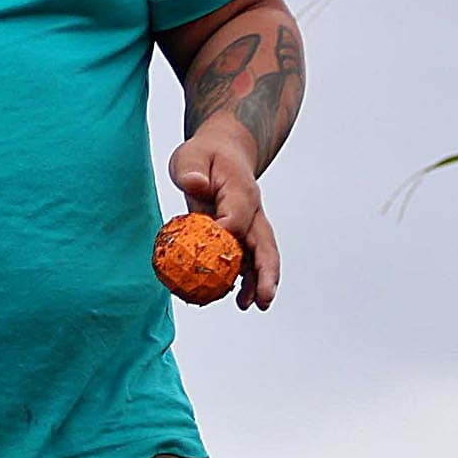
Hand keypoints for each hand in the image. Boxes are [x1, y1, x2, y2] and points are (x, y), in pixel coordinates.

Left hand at [168, 126, 279, 309]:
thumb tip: (195, 185)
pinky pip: (248, 259)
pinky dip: (245, 279)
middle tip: (263, 299)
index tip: (207, 249)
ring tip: (250, 305)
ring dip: (258, 282)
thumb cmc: (205, 155)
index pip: (236, 219)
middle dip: (266, 273)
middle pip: (265, 245)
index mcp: (241, 192)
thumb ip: (192, 170)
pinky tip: (237, 297)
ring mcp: (251, 225)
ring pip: (260, 257)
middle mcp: (253, 211)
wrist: (223, 152)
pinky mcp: (244, 235)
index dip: (225, 235)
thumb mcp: (191, 156)